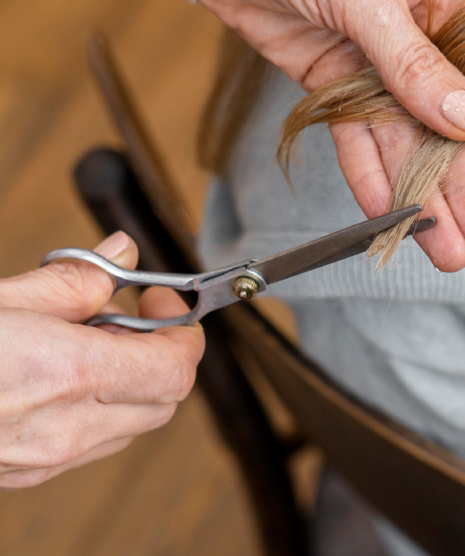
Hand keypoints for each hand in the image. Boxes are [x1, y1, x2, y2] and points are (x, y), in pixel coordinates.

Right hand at [0, 232, 203, 487]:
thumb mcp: (1, 297)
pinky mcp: (26, 473)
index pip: (175, 368)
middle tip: (132, 315)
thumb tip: (120, 253)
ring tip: (92, 340)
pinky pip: (94, 442)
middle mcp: (66, 429)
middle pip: (166, 400)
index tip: (163, 302)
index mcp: (68, 376)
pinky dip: (103, 405)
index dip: (184, 332)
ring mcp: (46, 459)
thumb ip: (73, 278)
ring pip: (133, 424)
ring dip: (135, 380)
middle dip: (166, 354)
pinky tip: (66, 373)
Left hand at [195, 0, 464, 271]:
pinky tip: (388, 216)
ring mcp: (378, 57)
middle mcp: (424, 27)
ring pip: (407, 139)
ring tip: (447, 251)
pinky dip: (369, 173)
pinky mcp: (336, 77)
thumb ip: (414, 62)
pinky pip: (359, 135)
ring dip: (423, 196)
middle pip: (451, 123)